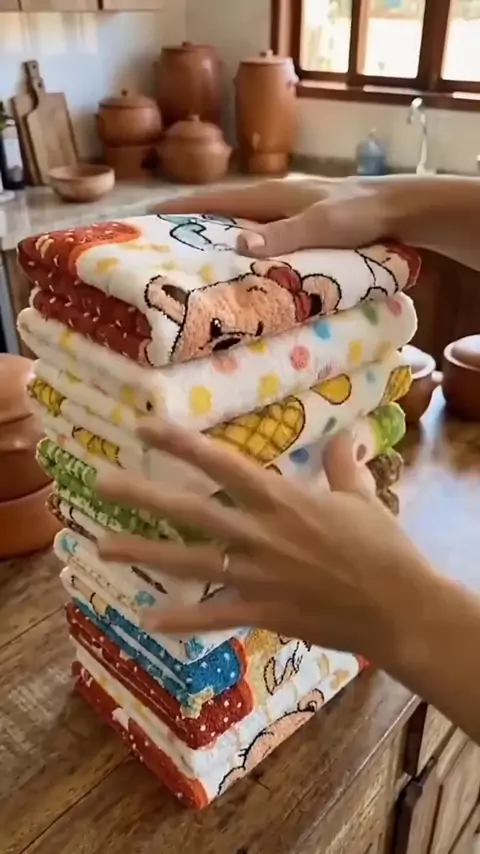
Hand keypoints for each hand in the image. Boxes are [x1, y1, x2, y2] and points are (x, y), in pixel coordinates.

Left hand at [97, 423, 432, 663]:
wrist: (399, 607)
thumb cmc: (383, 549)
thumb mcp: (363, 499)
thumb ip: (344, 466)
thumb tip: (346, 435)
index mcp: (282, 500)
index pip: (223, 465)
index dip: (182, 446)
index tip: (145, 429)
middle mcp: (261, 533)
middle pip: (192, 511)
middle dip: (144, 497)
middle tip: (101, 484)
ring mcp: (258, 574)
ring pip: (190, 562)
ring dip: (145, 554)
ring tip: (103, 547)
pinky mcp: (263, 611)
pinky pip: (215, 615)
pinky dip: (182, 619)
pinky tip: (148, 619)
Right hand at [153, 176, 394, 255]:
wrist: (395, 209)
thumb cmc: (359, 214)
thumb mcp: (321, 225)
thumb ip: (282, 234)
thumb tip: (237, 243)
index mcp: (269, 195)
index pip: (213, 200)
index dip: (179, 208)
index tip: (145, 216)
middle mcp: (271, 202)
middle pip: (219, 211)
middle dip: (188, 224)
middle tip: (157, 244)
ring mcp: (283, 214)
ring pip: (237, 224)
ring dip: (212, 238)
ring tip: (186, 260)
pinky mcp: (296, 227)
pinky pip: (257, 236)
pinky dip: (238, 247)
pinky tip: (234, 265)